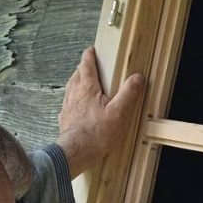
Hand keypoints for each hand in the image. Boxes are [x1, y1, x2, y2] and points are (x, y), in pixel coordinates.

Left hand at [57, 48, 145, 177]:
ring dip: (77, 82)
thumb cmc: (96, 133)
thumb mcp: (119, 112)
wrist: (75, 152)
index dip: (89, 55)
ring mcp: (67, 106)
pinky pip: (68, 103)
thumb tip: (137, 77)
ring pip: (71, 87)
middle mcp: (74, 93)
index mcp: (87, 87)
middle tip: (91, 66)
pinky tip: (78, 106)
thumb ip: (128, 93)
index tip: (92, 50)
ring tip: (85, 84)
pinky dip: (74, 99)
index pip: (86, 64)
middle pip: (77, 74)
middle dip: (84, 67)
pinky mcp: (65, 118)